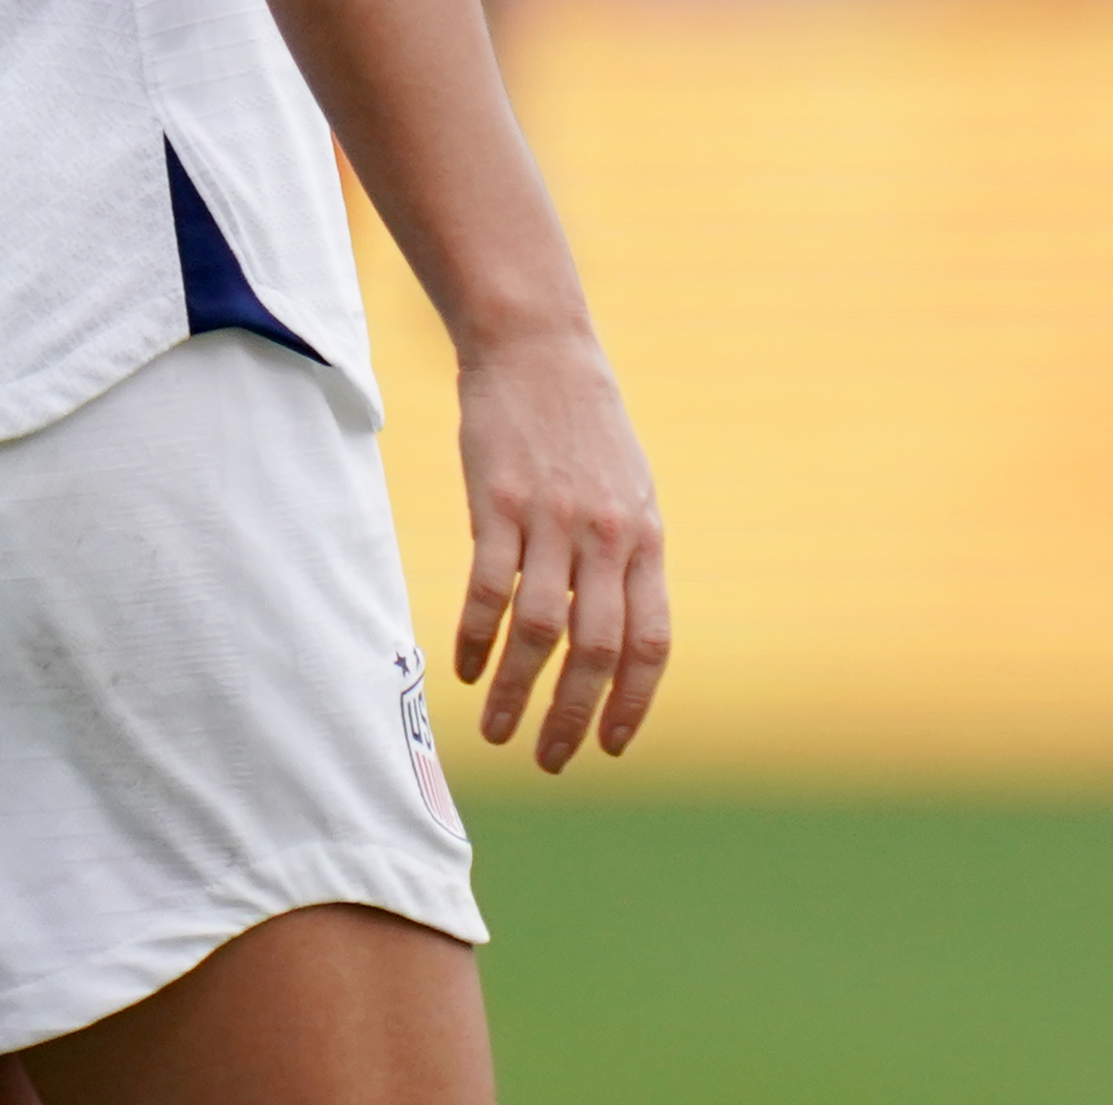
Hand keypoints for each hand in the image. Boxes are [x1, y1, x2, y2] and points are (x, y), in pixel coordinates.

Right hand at [449, 326, 667, 770]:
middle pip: (597, 649)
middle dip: (572, 717)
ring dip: (515, 691)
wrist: (538, 350)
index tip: (610, 746)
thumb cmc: (585, 429)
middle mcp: (607, 536)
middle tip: (550, 761)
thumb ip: (626, 561)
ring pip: (539, 630)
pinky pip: (487, 588)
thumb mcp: (630, 493)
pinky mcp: (499, 503)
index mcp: (646, 538)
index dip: (632, 702)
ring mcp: (553, 520)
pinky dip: (473, 638)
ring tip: (496, 731)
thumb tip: (616, 640)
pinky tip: (461, 669)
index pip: (651, 641)